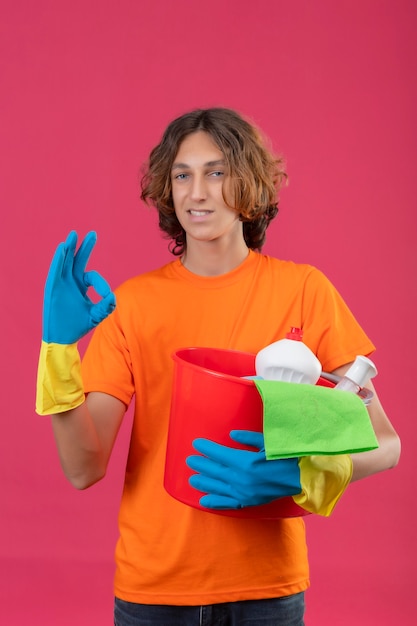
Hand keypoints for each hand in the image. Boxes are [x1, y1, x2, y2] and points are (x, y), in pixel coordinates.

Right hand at [42, 231, 115, 343]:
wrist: (63, 339)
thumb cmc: (78, 326)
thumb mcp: (96, 315)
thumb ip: (105, 306)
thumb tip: (113, 297)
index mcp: (81, 286)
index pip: (92, 275)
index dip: (101, 283)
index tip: (107, 295)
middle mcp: (70, 282)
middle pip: (77, 260)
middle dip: (84, 247)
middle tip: (93, 234)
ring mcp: (60, 285)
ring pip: (65, 262)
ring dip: (69, 248)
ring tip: (74, 235)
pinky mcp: (52, 289)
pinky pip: (55, 272)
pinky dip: (58, 260)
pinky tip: (62, 249)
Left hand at [186, 430, 301, 508]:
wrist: (304, 477)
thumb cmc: (287, 455)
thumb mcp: (268, 441)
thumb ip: (249, 438)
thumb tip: (232, 435)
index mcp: (245, 462)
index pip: (219, 454)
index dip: (206, 449)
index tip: (196, 444)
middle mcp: (241, 479)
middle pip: (216, 471)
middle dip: (202, 465)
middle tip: (189, 460)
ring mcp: (245, 493)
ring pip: (219, 487)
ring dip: (204, 482)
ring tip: (192, 479)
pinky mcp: (250, 502)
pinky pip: (229, 503)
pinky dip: (216, 502)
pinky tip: (205, 501)